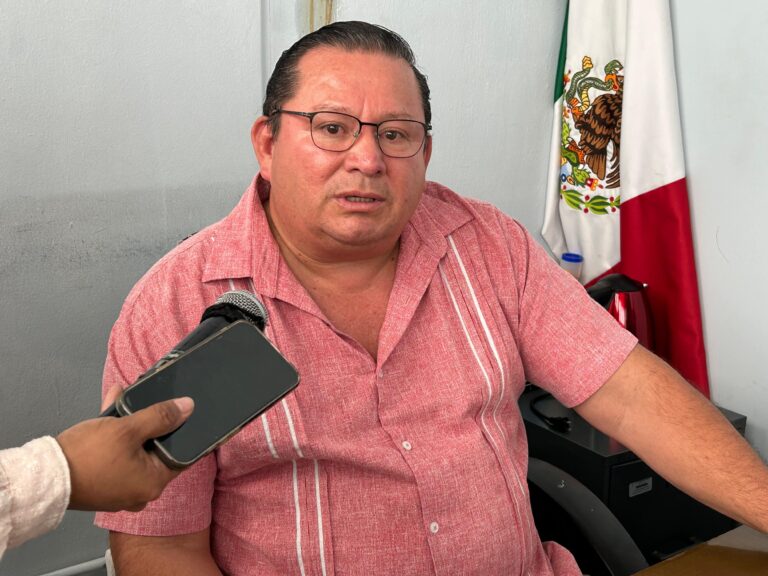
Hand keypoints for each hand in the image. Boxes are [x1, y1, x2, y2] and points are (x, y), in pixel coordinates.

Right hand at [56, 387, 193, 511]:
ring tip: (128, 396)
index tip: (182, 410)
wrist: (44, 477)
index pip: (181, 454)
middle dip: (151, 421)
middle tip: (151, 398)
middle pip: (156, 450)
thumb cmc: (89, 455)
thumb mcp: (128, 429)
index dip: (182, 429)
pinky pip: (117, 455)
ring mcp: (121, 490)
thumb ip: (161, 416)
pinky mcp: (103, 484)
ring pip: (134, 449)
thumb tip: (189, 407)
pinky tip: (112, 406)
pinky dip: (116, 435)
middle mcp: (141, 492)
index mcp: (154, 483)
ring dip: (131, 423)